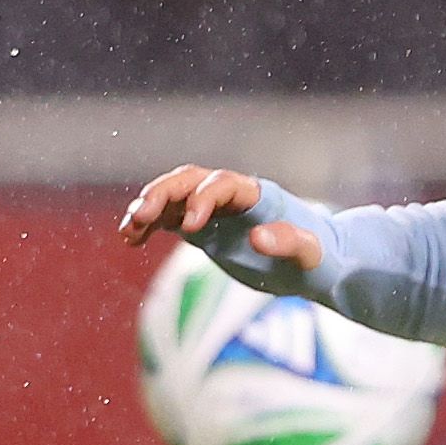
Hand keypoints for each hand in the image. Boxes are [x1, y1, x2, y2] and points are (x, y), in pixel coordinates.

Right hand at [116, 165, 318, 270]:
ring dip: (148, 207)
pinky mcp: (202, 227)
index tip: (190, 226)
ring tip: (129, 229)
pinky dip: (147, 225)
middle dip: (163, 194)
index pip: (223, 184)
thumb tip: (258, 238)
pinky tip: (130, 239)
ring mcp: (213, 209)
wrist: (311, 263)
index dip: (203, 198)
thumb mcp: (311, 253)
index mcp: (256, 195)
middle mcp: (229, 196)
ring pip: (172, 195)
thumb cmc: (316, 258)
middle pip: (189, 180)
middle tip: (140, 216)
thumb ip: (289, 242)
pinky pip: (167, 218)